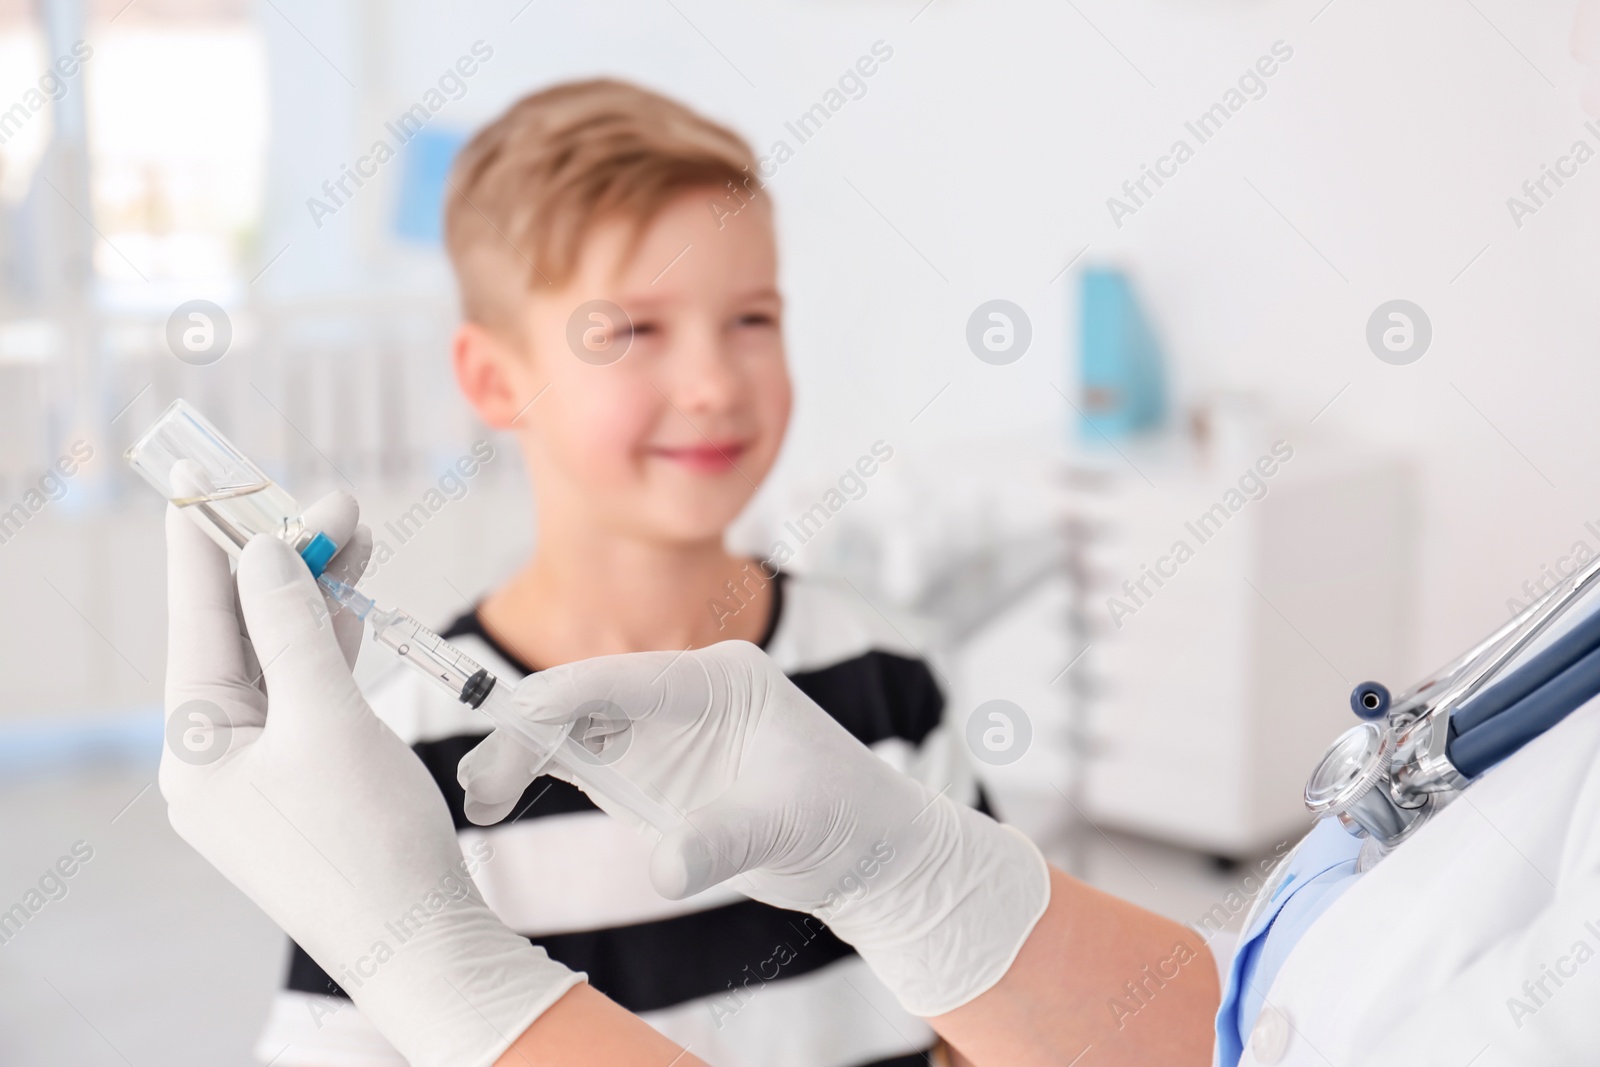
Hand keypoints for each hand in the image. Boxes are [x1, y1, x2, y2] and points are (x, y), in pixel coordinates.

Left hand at [159, 493, 579, 1066]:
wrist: (421, 941)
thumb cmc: (367, 838)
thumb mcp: (326, 720)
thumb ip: (292, 628)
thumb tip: (264, 551)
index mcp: (196, 746)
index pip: (197, 618)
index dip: (207, 541)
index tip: (205, 473)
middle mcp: (216, 756)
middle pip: (240, 633)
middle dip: (283, 563)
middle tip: (330, 502)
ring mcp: (263, 771)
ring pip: (280, 659)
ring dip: (313, 598)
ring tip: (351, 533)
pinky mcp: (307, 781)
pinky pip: (308, 694)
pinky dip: (330, 646)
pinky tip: (351, 602)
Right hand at [458, 641, 1049, 1016]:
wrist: (867, 849)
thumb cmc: (843, 818)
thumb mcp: (788, 828)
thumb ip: (723, 842)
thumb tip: (664, 870)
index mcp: (720, 680)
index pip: (627, 680)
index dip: (563, 698)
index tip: (513, 726)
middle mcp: (681, 694)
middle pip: (586, 701)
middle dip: (528, 734)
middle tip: (483, 788)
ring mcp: (661, 731)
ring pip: (573, 730)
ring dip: (523, 755)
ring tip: (479, 798)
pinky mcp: (650, 769)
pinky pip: (581, 762)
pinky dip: (539, 775)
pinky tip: (499, 799)